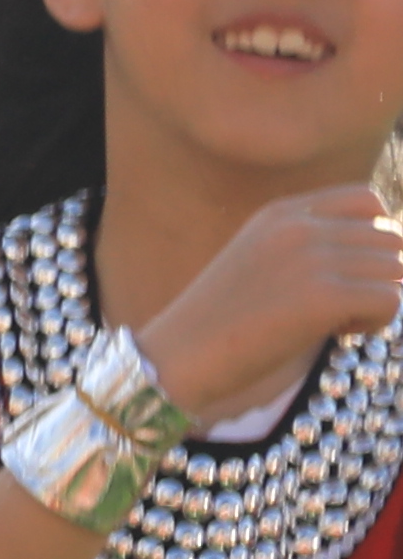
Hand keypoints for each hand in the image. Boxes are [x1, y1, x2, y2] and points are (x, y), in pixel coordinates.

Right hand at [131, 186, 402, 430]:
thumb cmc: (220, 321)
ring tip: (338, 321)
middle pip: (391, 238)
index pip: (367, 201)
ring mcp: (311, 259)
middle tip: (344, 305)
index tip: (351, 271)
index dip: (375, 236)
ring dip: (378, 299)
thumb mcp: (258, 259)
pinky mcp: (323, 297)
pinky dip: (375, 322)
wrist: (178, 357)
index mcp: (281, 213)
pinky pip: (391, 300)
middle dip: (379, 274)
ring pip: (396, 269)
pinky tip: (337, 333)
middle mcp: (300, 227)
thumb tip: (381, 256)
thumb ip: (308, 245)